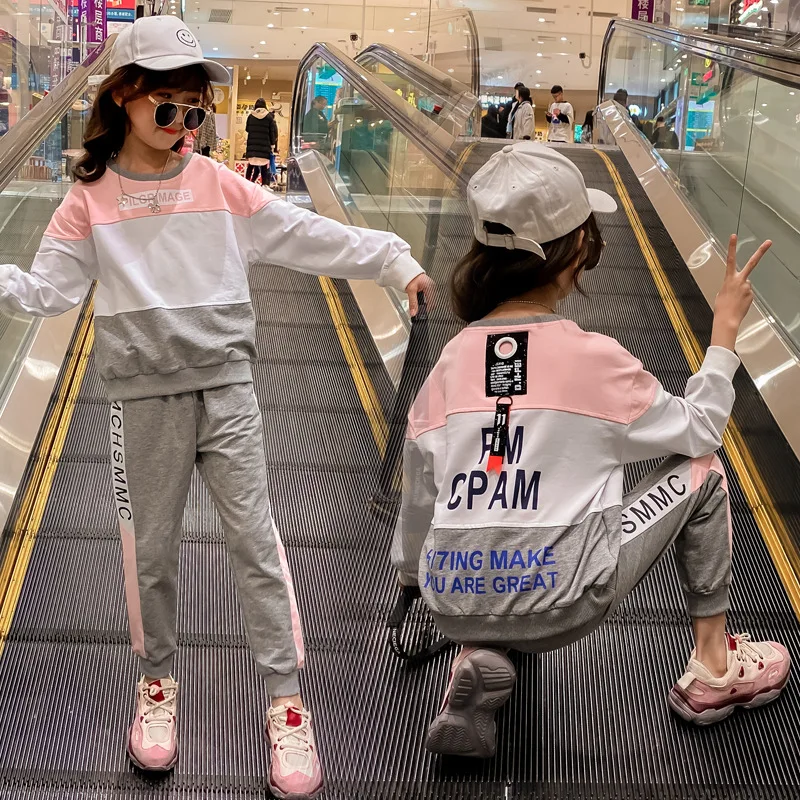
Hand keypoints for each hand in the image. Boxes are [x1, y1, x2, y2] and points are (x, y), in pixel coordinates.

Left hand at [405, 273, 435, 316]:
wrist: (407, 271)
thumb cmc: (410, 277)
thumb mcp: (411, 291)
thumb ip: (412, 303)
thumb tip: (414, 312)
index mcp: (430, 287)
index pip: (432, 302)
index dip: (426, 309)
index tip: (421, 313)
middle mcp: (432, 287)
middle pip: (431, 302)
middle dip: (424, 307)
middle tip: (418, 311)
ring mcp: (430, 288)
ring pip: (429, 301)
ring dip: (423, 304)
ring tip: (417, 305)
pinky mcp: (427, 289)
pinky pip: (426, 298)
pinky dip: (422, 301)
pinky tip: (418, 302)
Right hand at [711, 234, 770, 350]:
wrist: (727, 319)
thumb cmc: (721, 308)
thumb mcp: (721, 293)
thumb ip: (730, 285)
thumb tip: (738, 285)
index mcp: (729, 279)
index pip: (730, 259)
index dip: (732, 247)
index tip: (734, 236)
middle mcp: (740, 280)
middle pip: (752, 263)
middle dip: (761, 251)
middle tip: (768, 242)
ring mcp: (747, 287)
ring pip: (746, 285)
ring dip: (741, 291)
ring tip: (734, 301)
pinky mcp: (752, 294)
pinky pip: (748, 294)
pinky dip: (744, 298)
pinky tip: (739, 303)